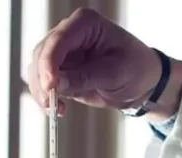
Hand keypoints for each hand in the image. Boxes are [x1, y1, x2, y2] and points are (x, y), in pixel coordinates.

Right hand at [26, 8, 181, 117]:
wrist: (143, 82)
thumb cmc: (136, 69)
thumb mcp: (114, 74)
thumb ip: (85, 77)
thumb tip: (56, 84)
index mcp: (85, 24)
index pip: (59, 40)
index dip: (49, 63)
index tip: (50, 85)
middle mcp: (70, 34)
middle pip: (42, 53)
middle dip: (43, 79)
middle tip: (50, 103)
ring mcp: (63, 52)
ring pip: (38, 68)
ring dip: (42, 90)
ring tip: (56, 109)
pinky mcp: (62, 70)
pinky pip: (45, 82)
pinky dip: (47, 96)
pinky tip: (58, 109)